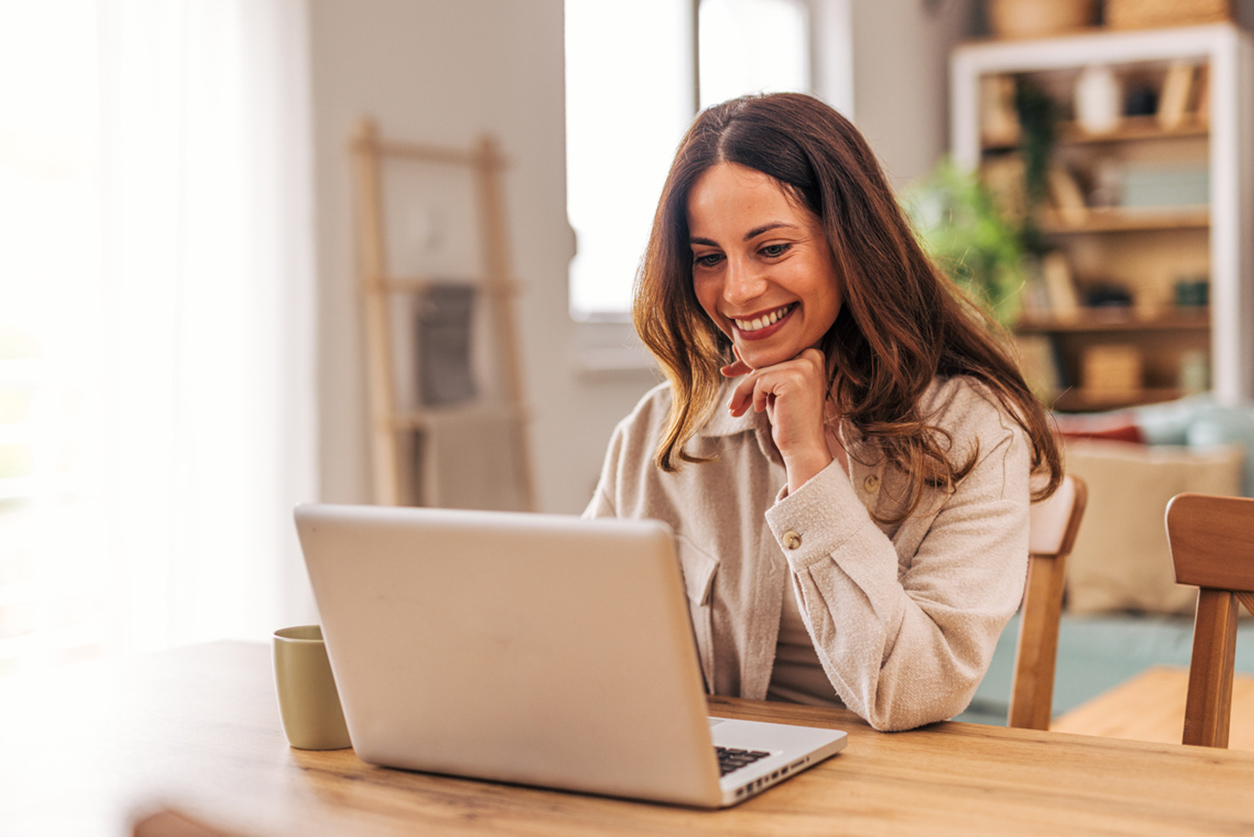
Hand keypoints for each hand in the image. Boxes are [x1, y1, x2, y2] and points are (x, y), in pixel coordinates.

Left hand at [722, 346, 832, 493]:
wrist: (803, 447)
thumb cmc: (788, 419)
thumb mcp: (775, 389)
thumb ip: (763, 368)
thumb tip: (736, 348)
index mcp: (813, 355)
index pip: (772, 355)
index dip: (750, 369)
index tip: (730, 376)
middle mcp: (812, 356)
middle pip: (765, 362)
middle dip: (744, 383)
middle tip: (731, 403)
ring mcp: (805, 366)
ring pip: (759, 373)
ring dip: (743, 392)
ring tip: (735, 408)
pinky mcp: (794, 378)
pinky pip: (759, 382)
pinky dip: (753, 397)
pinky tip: (759, 410)